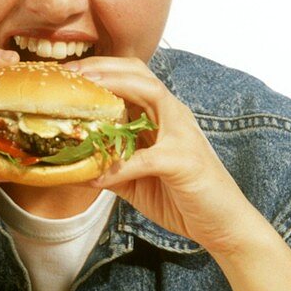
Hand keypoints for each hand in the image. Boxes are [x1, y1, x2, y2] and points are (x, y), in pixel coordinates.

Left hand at [65, 56, 260, 255]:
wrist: (222, 223)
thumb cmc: (182, 198)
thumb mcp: (136, 180)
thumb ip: (110, 167)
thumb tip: (74, 166)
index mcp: (162, 116)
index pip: (131, 77)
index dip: (99, 69)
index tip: (68, 73)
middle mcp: (173, 116)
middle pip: (139, 72)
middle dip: (102, 66)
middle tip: (71, 73)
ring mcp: (181, 134)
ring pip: (149, 92)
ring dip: (114, 87)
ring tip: (85, 90)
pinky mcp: (183, 160)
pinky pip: (144, 157)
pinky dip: (117, 166)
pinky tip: (96, 177)